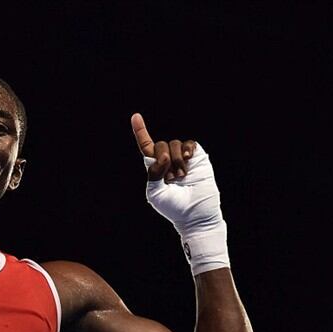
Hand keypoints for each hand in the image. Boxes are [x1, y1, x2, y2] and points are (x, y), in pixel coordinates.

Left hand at [129, 113, 228, 274]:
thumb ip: (153, 173)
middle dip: (164, 159)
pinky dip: (187, 150)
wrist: (194, 214)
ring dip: (176, 160)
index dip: (140, 130)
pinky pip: (189, 144)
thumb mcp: (155, 193)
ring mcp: (183, 158)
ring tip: (182, 176)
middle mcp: (168, 159)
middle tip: (171, 178)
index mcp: (155, 167)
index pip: (146, 145)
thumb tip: (161, 156)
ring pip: (174, 144)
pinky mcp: (198, 157)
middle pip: (160, 144)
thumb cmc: (173, 207)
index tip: (135, 116)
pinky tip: (187, 160)